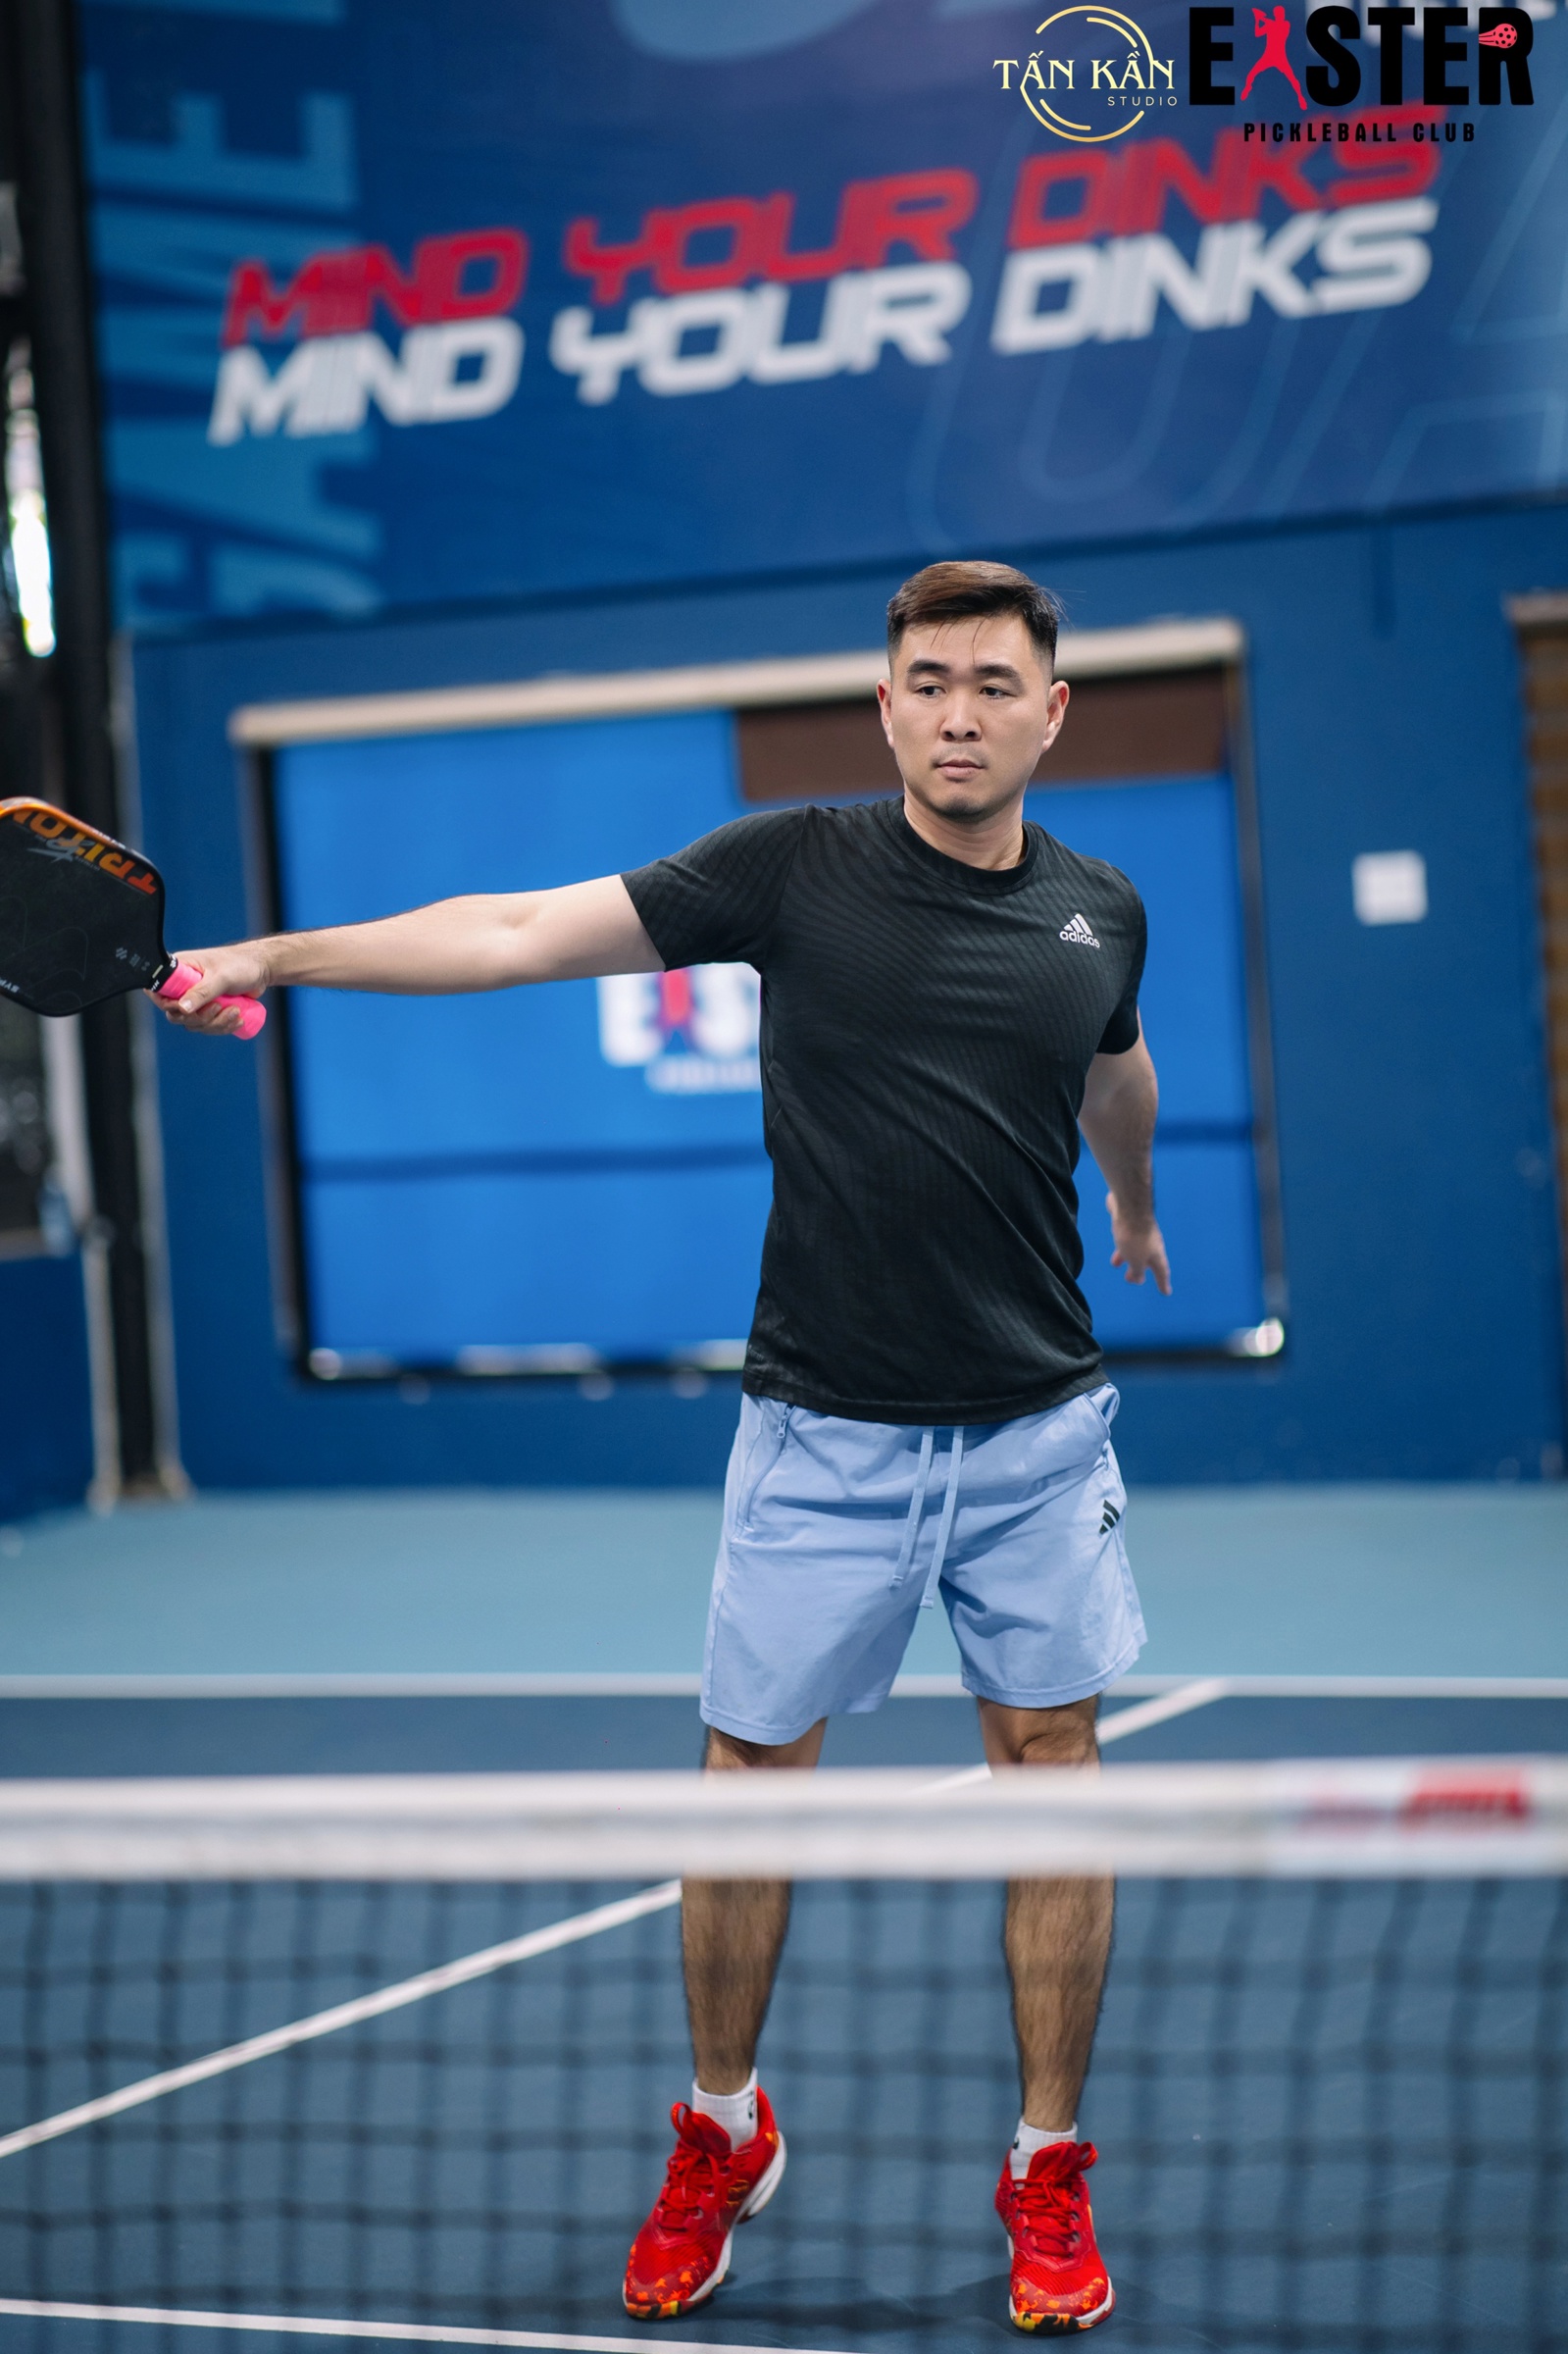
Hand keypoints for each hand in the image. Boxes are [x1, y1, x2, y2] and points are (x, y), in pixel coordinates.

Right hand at [148, 942, 270, 1035]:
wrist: (261, 970)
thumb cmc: (240, 965)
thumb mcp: (221, 977)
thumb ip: (202, 992)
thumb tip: (181, 1008)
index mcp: (179, 970)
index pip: (158, 991)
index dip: (166, 1004)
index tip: (185, 1009)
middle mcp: (183, 986)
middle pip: (176, 1014)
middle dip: (199, 1017)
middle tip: (218, 1007)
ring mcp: (196, 999)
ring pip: (194, 1024)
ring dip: (215, 1023)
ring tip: (236, 1011)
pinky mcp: (209, 1009)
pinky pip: (208, 1027)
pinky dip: (222, 1027)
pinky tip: (238, 1020)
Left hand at [1107, 1192, 1171, 1294]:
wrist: (1130, 1207)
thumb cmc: (1135, 1237)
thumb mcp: (1136, 1260)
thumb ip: (1137, 1271)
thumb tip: (1139, 1279)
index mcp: (1156, 1254)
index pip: (1162, 1272)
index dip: (1163, 1283)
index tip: (1166, 1292)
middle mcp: (1152, 1243)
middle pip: (1147, 1261)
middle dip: (1139, 1271)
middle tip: (1130, 1280)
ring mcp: (1142, 1232)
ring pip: (1135, 1249)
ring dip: (1127, 1258)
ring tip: (1117, 1264)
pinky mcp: (1130, 1222)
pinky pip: (1127, 1238)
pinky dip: (1122, 1245)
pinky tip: (1117, 1242)